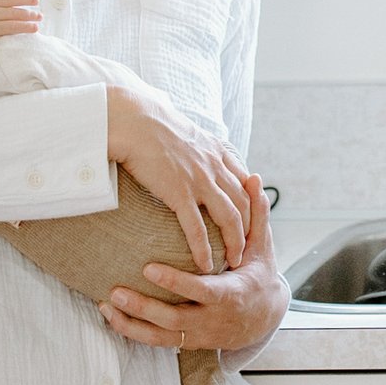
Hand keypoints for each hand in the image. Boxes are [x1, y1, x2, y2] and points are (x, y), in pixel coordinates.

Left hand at [0, 0, 41, 47]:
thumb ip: (2, 35)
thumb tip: (21, 33)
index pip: (13, 27)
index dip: (26, 27)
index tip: (37, 28)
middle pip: (15, 13)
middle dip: (30, 15)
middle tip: (40, 16)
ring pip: (11, 0)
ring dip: (25, 0)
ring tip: (36, 1)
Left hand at [102, 172, 284, 359]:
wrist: (264, 319)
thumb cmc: (259, 275)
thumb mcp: (262, 249)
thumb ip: (255, 215)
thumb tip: (255, 179)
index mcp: (231, 293)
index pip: (202, 291)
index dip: (176, 283)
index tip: (148, 268)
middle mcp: (213, 318)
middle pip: (175, 319)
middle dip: (145, 308)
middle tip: (116, 291)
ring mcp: (199, 333)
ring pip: (161, 336)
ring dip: (132, 323)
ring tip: (106, 304)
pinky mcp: (188, 341)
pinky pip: (156, 342)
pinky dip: (132, 331)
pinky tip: (111, 317)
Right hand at [103, 87, 250, 271]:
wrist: (134, 121)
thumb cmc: (148, 122)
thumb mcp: (182, 130)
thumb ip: (192, 143)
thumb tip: (187, 145)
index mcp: (216, 151)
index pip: (244, 181)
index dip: (251, 202)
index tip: (251, 220)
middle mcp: (215, 166)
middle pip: (244, 203)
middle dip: (250, 228)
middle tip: (248, 246)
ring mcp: (200, 181)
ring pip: (230, 218)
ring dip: (235, 242)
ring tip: (234, 261)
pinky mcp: (180, 193)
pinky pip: (197, 228)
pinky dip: (203, 249)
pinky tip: (205, 264)